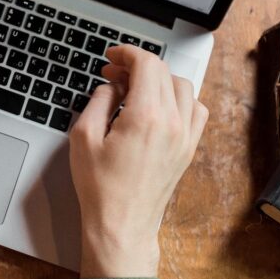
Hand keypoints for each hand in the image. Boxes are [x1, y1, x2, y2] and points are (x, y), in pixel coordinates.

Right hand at [69, 45, 207, 277]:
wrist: (122, 225)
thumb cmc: (101, 188)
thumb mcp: (84, 136)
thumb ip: (98, 101)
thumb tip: (111, 85)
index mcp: (146, 117)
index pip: (147, 65)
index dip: (127, 53)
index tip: (112, 57)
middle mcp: (172, 123)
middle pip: (164, 72)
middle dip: (137, 65)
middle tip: (114, 73)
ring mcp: (185, 136)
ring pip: (182, 87)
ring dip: (159, 79)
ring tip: (134, 88)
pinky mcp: (188, 149)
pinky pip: (195, 110)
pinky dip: (179, 99)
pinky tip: (158, 106)